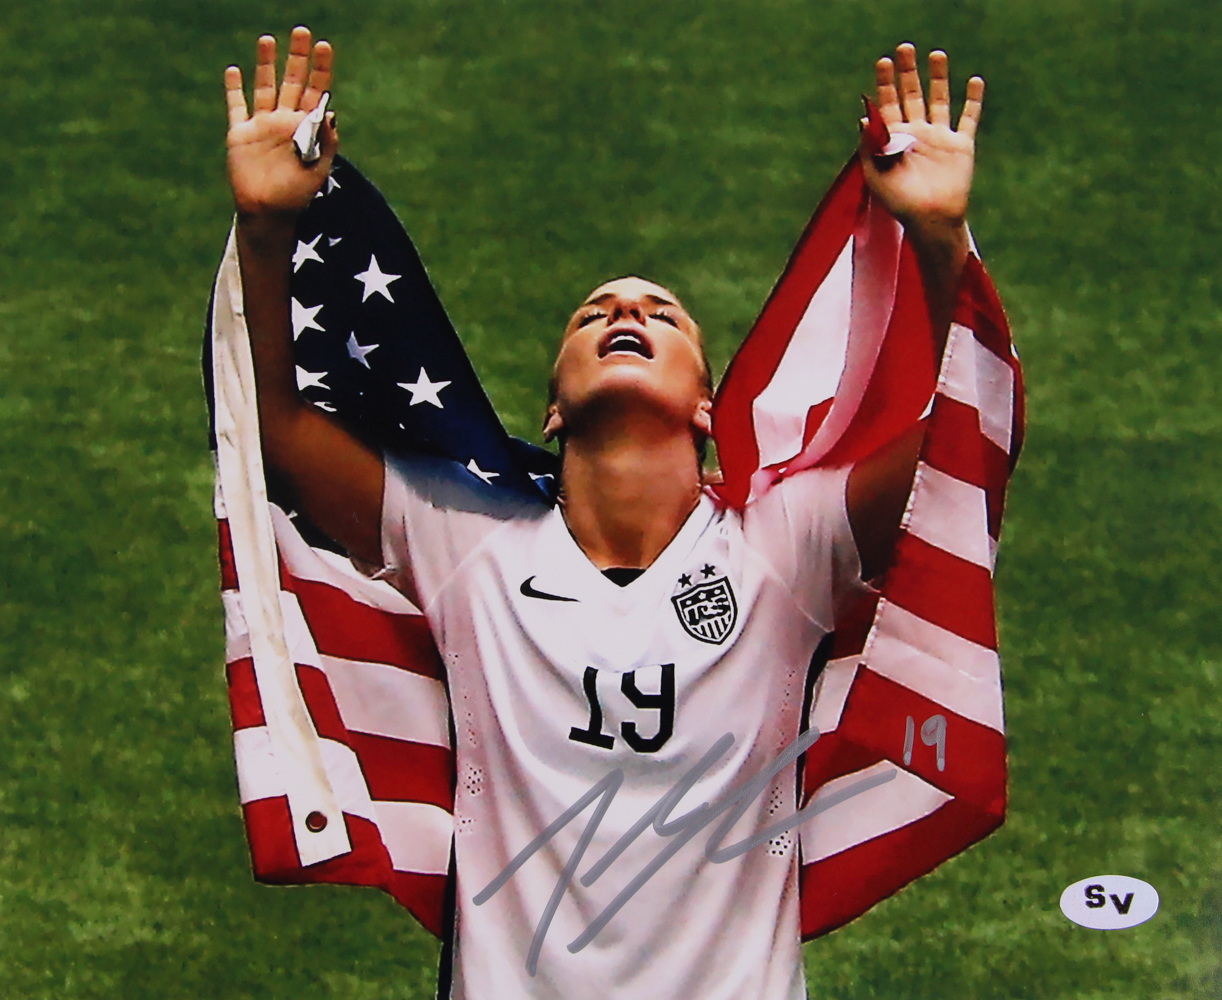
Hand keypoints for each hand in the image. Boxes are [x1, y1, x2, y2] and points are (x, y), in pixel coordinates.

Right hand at [225, 27, 336, 222]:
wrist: (268, 213)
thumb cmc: (297, 195)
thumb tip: (331, 113)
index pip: (316, 91)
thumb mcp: (318, 169)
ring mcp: (262, 125)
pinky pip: (236, 106)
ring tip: (268, 39)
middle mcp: (285, 121)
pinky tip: (235, 69)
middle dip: (297, 57)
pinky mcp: (240, 134)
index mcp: (306, 128)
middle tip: (302, 31)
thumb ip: (325, 142)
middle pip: (292, 81)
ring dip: (266, 64)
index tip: (325, 46)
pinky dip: (234, 89)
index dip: (321, 69)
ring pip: (265, 87)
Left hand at [860, 44, 982, 245]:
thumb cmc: (900, 203)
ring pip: (940, 100)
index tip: (882, 62)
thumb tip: (863, 118)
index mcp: (894, 140)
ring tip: (935, 54)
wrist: (931, 220)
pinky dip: (973, 100)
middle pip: (912, 95)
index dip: (884, 83)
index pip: (888, 105)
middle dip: (907, 72)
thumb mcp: (876, 175)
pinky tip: (974, 81)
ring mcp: (940, 138)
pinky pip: (969, 118)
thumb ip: (870, 147)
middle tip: (904, 47)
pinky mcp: (962, 145)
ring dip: (938, 77)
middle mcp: (917, 134)